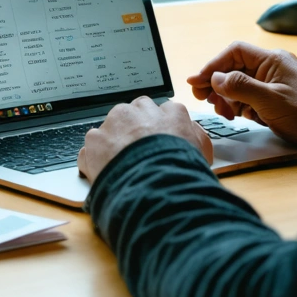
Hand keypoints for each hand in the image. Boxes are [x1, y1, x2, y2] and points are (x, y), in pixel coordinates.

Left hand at [77, 96, 212, 181]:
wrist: (154, 186)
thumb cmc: (180, 171)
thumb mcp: (202, 152)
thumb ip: (196, 136)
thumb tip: (191, 131)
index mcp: (170, 112)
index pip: (163, 111)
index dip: (158, 128)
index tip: (156, 141)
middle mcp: (141, 110)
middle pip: (135, 112)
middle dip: (134, 129)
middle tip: (138, 153)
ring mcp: (116, 122)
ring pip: (112, 126)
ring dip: (114, 140)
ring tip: (121, 165)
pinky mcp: (96, 138)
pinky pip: (94, 145)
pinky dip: (96, 157)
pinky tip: (106, 171)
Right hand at [187, 42, 296, 149]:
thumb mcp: (269, 101)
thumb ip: (240, 87)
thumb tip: (216, 78)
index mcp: (272, 60)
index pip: (234, 52)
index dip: (213, 65)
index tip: (197, 81)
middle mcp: (273, 66)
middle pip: (235, 68)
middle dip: (218, 84)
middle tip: (204, 100)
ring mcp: (275, 81)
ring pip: (241, 84)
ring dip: (228, 97)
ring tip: (225, 113)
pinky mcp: (277, 95)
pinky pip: (251, 95)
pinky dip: (241, 105)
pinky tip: (240, 116)